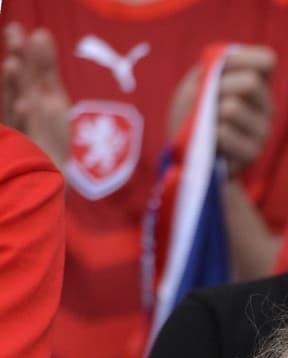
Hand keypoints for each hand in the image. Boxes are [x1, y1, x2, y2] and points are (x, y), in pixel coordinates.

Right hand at [2, 24, 70, 166]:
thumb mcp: (50, 96)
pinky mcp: (29, 145)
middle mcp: (20, 108)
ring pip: (16, 102)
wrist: (46, 173)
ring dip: (14, 84)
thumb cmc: (46, 131)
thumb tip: (40, 32)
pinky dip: (24, 117)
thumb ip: (45, 67)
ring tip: (13, 64)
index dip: (20, 50)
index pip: (23, 70)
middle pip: (17, 81)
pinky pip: (25, 131)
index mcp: (26, 95)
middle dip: (16, 58)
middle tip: (14, 34)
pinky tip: (26, 104)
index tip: (17, 29)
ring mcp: (23, 126)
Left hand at [169, 45, 274, 177]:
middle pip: (249, 82)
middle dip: (218, 87)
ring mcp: (263, 132)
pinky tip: (210, 142)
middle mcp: (268, 107)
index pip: (267, 60)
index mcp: (259, 85)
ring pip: (233, 107)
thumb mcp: (198, 82)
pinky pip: (224, 132)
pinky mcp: (252, 154)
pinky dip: (208, 133)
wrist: (188, 155)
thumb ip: (213, 67)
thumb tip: (225, 62)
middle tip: (206, 102)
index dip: (240, 58)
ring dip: (210, 113)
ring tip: (207, 125)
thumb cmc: (192, 113)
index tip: (218, 67)